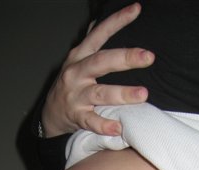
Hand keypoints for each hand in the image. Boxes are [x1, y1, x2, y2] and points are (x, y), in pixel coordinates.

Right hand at [41, 2, 154, 137]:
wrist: (50, 115)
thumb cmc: (69, 85)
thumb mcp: (76, 61)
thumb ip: (89, 42)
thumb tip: (97, 20)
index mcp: (80, 57)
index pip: (99, 34)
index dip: (117, 21)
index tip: (136, 10)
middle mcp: (76, 73)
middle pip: (101, 62)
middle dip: (125, 58)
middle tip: (148, 57)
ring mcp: (76, 96)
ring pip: (100, 93)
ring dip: (122, 94)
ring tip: (142, 94)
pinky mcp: (76, 117)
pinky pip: (91, 121)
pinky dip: (104, 125)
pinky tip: (118, 127)